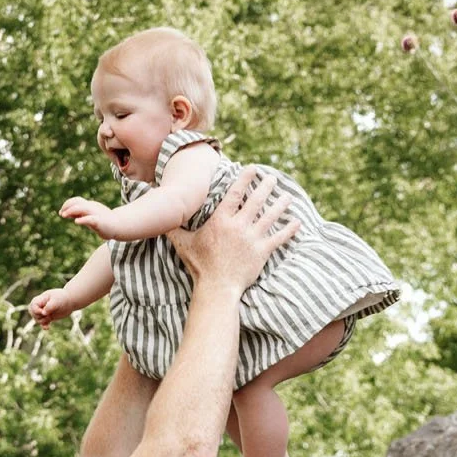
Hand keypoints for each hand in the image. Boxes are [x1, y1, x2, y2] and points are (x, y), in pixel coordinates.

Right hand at [29, 288, 73, 328]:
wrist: (69, 301)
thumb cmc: (62, 298)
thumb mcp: (56, 300)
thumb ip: (49, 306)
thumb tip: (43, 313)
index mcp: (39, 299)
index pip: (32, 306)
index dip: (36, 311)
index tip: (44, 312)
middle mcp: (40, 306)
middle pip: (33, 314)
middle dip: (39, 317)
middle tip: (48, 315)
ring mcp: (43, 312)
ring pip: (38, 320)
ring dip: (44, 321)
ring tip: (51, 317)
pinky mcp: (48, 317)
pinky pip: (43, 324)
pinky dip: (44, 326)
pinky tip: (48, 328)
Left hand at [60, 197, 119, 238]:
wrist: (119, 226)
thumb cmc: (102, 222)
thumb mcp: (89, 217)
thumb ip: (79, 214)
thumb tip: (66, 214)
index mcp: (89, 205)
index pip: (77, 201)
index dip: (67, 205)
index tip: (61, 213)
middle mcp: (92, 207)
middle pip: (78, 202)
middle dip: (67, 207)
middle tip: (61, 214)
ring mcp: (96, 213)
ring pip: (82, 208)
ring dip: (72, 211)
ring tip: (64, 215)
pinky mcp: (100, 221)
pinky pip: (91, 219)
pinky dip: (83, 219)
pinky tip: (76, 222)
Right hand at [169, 169, 296, 294]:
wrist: (217, 288)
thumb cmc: (200, 266)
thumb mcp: (183, 245)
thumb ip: (174, 229)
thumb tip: (160, 218)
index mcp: (222, 220)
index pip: (236, 193)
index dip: (245, 178)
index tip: (253, 169)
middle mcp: (239, 226)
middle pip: (256, 200)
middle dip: (266, 186)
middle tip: (273, 178)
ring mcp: (252, 238)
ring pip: (270, 216)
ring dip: (280, 204)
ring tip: (287, 196)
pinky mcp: (263, 252)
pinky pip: (279, 238)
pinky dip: (289, 230)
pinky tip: (297, 222)